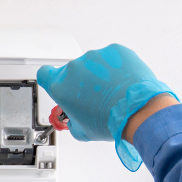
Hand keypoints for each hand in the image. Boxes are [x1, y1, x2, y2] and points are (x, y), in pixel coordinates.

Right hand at [37, 44, 176, 171]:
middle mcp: (74, 68)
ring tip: (111, 91)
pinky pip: (110, 57)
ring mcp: (95, 57)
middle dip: (79, 82)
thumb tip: (75, 117)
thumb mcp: (80, 131)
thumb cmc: (109, 120)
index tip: (58, 84)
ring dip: (98, 74)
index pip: (44, 74)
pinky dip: (114, 66)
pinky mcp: (115, 50)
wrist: (137, 110)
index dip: (50, 79)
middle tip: (92, 97)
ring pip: (92, 64)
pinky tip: (120, 82)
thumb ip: (70, 119)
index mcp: (60, 86)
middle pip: (71, 72)